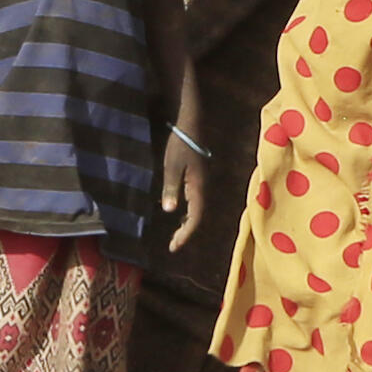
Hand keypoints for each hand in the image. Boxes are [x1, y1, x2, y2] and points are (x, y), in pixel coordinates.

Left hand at [162, 133, 207, 251]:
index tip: (174, 246)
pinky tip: (179, 214)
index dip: (185, 233)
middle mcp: (202, 189)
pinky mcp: (198, 179)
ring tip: (176, 235)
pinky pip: (195, 202)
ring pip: (197, 210)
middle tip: (173, 245)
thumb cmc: (180, 144)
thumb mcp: (171, 166)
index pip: (195, 217)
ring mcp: (201, 184)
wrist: (192, 125)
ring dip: (187, 224)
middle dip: (185, 233)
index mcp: (198, 188)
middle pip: (197, 217)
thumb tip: (169, 211)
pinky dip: (188, 213)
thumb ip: (171, 188)